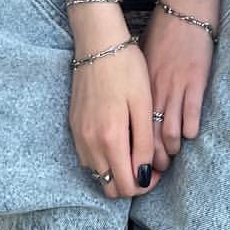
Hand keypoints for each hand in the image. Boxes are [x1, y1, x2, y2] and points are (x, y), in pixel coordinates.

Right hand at [68, 37, 163, 198]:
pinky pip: (87, 157)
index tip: (156, 169)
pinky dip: (102, 158)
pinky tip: (116, 139)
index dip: (145, 185)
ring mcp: (78, 135)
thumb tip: (143, 176)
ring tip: (133, 149)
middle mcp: (89, 143)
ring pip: (97, 174)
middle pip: (109, 187)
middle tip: (146, 163)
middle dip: (130, 183)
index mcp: (110, 139)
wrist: (98, 42)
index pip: (126, 187)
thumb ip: (143, 144)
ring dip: (115, 171)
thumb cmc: (126, 69)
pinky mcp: (73, 125)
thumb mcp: (143, 106)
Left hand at [138, 1, 215, 175]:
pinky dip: (190, 130)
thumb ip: (139, 82)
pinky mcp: (195, 82)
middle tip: (158, 168)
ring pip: (170, 132)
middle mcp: (155, 89)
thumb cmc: (163, 30)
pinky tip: (190, 134)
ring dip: (172, 148)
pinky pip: (191, 116)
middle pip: (150, 136)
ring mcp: (175, 87)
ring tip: (174, 153)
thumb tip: (134, 104)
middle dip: (153, 158)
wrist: (184, 8)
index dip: (134, 148)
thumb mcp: (142, 56)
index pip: (133, 126)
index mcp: (140, 84)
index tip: (138, 159)